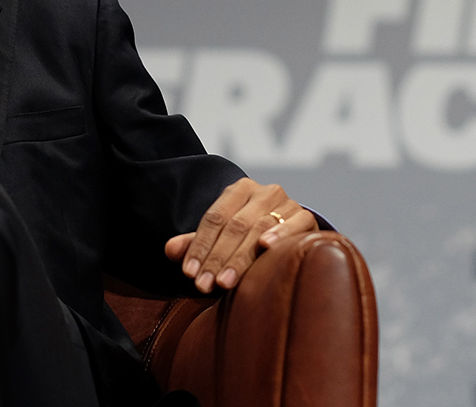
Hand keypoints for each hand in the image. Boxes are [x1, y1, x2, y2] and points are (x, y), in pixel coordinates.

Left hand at [165, 177, 317, 293]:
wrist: (290, 231)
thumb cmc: (250, 237)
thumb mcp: (221, 238)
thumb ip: (197, 243)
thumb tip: (169, 250)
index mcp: (238, 190)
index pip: (214, 218)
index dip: (200, 246)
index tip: (189, 273)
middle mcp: (263, 192)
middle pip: (234, 226)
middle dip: (217, 258)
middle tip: (204, 285)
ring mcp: (286, 202)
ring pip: (259, 228)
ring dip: (240, 258)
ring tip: (224, 282)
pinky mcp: (306, 216)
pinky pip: (294, 224)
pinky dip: (280, 234)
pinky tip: (266, 247)